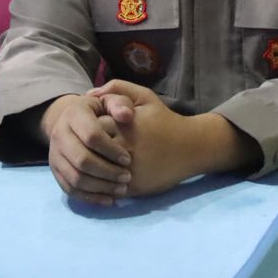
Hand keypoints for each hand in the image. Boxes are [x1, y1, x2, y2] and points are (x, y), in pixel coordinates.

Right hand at [40, 93, 131, 205]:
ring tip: (121, 189)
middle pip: (82, 160)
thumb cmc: (98, 111)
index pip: (92, 136)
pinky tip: (109, 200)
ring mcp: (55, 155)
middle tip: (127, 177)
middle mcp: (59, 134)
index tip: (128, 159)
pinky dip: (90, 198)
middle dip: (107, 172)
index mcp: (73, 114)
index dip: (111, 150)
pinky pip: (70, 189)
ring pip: (75, 178)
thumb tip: (126, 116)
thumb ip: (120, 103)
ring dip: (101, 187)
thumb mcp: (108, 101)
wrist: (71, 121)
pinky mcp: (55, 171)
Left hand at [90, 80, 258, 196]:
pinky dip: (100, 184)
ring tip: (95, 160)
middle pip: (90, 150)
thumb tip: (89, 95)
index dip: (87, 128)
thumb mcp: (144, 96)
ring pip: (95, 172)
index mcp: (123, 125)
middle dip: (87, 149)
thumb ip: (117, 89)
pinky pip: (106, 188)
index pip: (90, 128)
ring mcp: (128, 170)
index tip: (91, 128)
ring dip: (91, 168)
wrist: (190, 148)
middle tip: (89, 146)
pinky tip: (102, 175)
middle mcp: (124, 148)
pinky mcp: (133, 187)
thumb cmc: (164, 120)